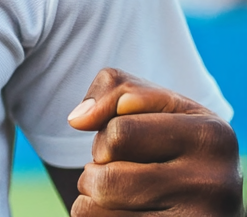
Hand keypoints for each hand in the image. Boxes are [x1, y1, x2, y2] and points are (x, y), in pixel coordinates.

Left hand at [67, 68, 242, 214]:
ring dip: (93, 195)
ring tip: (115, 188)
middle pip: (108, 178)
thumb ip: (113, 90)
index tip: (119, 141)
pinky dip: (98, 215)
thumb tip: (77, 120)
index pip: (119, 133)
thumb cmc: (173, 140)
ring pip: (102, 210)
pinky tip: (121, 210)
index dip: (105, 137)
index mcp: (211, 135)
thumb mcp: (155, 103)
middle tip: (115, 167)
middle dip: (96, 168)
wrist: (211, 200)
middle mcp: (215, 183)